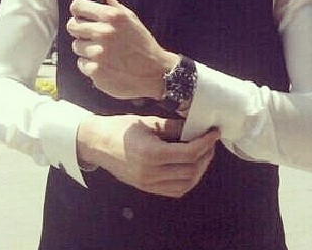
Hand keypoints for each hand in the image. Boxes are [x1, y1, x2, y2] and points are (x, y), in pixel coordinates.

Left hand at [67, 0, 178, 99]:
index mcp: (112, 17)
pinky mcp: (96, 71)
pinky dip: (90, 64)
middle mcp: (103, 33)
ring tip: (103, 51)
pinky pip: (82, 64)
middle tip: (90, 34)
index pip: (78, 6)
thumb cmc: (144, 45)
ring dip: (86, 48)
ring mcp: (98, 53)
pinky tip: (105, 64)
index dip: (77, 10)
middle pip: (72, 26)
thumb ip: (113, 6)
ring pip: (76, 46)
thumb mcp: (132, 19)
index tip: (79, 14)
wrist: (155, 72)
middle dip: (80, 29)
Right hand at [77, 114, 219, 197]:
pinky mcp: (147, 188)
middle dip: (206, 156)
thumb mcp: (148, 121)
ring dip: (199, 170)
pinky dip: (188, 180)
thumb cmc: (121, 128)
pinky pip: (175, 190)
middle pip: (190, 170)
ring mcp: (148, 184)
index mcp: (152, 154)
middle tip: (211, 141)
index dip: (206, 143)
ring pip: (186, 184)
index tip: (214, 133)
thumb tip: (195, 126)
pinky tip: (191, 165)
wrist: (97, 143)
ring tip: (204, 153)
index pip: (189, 153)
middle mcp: (151, 173)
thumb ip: (173, 126)